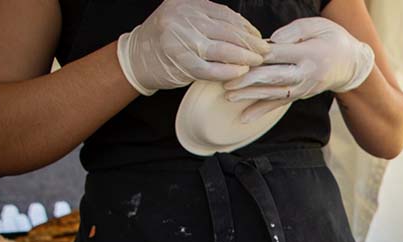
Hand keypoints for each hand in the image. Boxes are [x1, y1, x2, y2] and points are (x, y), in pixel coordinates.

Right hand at [117, 0, 268, 94]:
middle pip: (228, 31)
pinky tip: (241, 72)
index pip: (226, 15)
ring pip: (223, 49)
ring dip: (245, 57)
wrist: (138, 57)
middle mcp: (183, 18)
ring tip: (257, 61)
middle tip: (265, 51)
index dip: (247, 28)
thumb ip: (211, 21)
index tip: (259, 37)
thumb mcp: (186, 19)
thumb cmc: (169, 39)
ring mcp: (181, 39)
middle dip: (251, 43)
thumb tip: (248, 32)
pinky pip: (211, 69)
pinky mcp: (180, 62)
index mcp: (188, 3)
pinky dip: (229, 71)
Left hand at [222, 17, 374, 122]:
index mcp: (311, 54)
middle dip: (249, 80)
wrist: (353, 64)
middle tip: (227, 82)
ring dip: (251, 96)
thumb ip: (294, 31)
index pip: (279, 54)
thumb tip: (270, 40)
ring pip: (274, 93)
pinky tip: (244, 118)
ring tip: (229, 96)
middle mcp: (307, 74)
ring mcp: (304, 88)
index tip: (237, 54)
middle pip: (274, 77)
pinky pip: (279, 104)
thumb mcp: (318, 26)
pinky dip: (261, 111)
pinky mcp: (301, 95)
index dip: (257, 54)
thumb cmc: (333, 39)